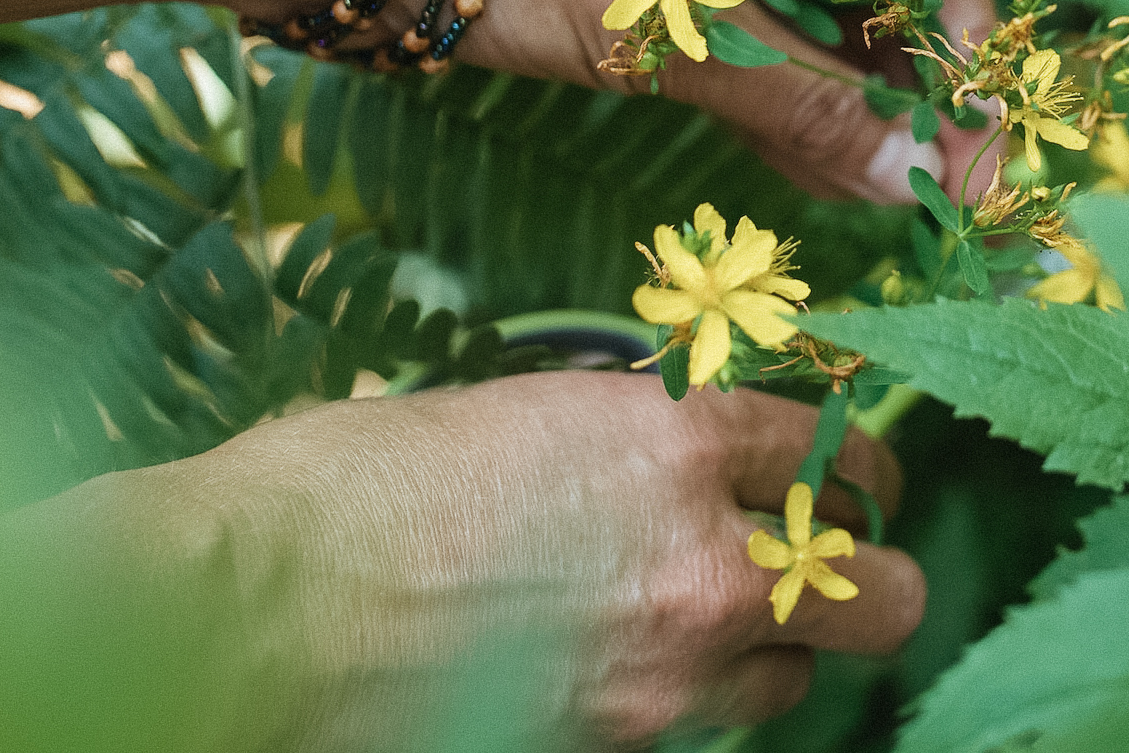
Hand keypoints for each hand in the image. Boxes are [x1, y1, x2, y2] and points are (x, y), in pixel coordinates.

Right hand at [102, 372, 921, 749]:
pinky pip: (703, 727)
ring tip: (715, 624)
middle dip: (868, 574)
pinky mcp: (615, 746)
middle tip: (828, 558)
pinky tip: (634, 670)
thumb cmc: (350, 485)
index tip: (856, 472)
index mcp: (671, 437)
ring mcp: (664, 670)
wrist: (251, 611)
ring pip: (799, 678)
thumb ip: (620, 432)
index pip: (832, 445)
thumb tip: (662, 444)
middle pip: (876, 590)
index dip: (856, 460)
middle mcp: (699, 556)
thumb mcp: (511, 410)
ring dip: (774, 649)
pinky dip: (691, 701)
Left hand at [440, 0, 1002, 204]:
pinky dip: (784, 95)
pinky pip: (758, 29)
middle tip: (933, 199)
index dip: (963, 57)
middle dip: (910, 96)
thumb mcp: (676, 35)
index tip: (978, 152)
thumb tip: (915, 180)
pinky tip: (812, 169)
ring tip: (877, 201)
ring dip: (849, 109)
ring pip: (818, 19)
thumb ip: (805, 106)